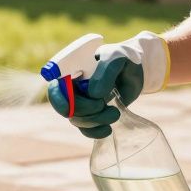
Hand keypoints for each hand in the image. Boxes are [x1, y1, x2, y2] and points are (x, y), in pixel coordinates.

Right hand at [45, 32, 168, 138]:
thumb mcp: (116, 58)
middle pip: (65, 107)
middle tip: (102, 104)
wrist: (136, 72)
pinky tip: (108, 128)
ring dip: (95, 121)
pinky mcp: (91, 115)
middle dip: (83, 111)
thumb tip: (93, 94)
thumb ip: (105, 73)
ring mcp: (81, 103)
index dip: (57, 99)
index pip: (54, 87)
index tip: (69, 108)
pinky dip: (95, 132)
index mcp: (72, 70)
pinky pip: (85, 130)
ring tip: (115, 113)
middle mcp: (72, 88)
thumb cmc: (122, 59)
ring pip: (77, 120)